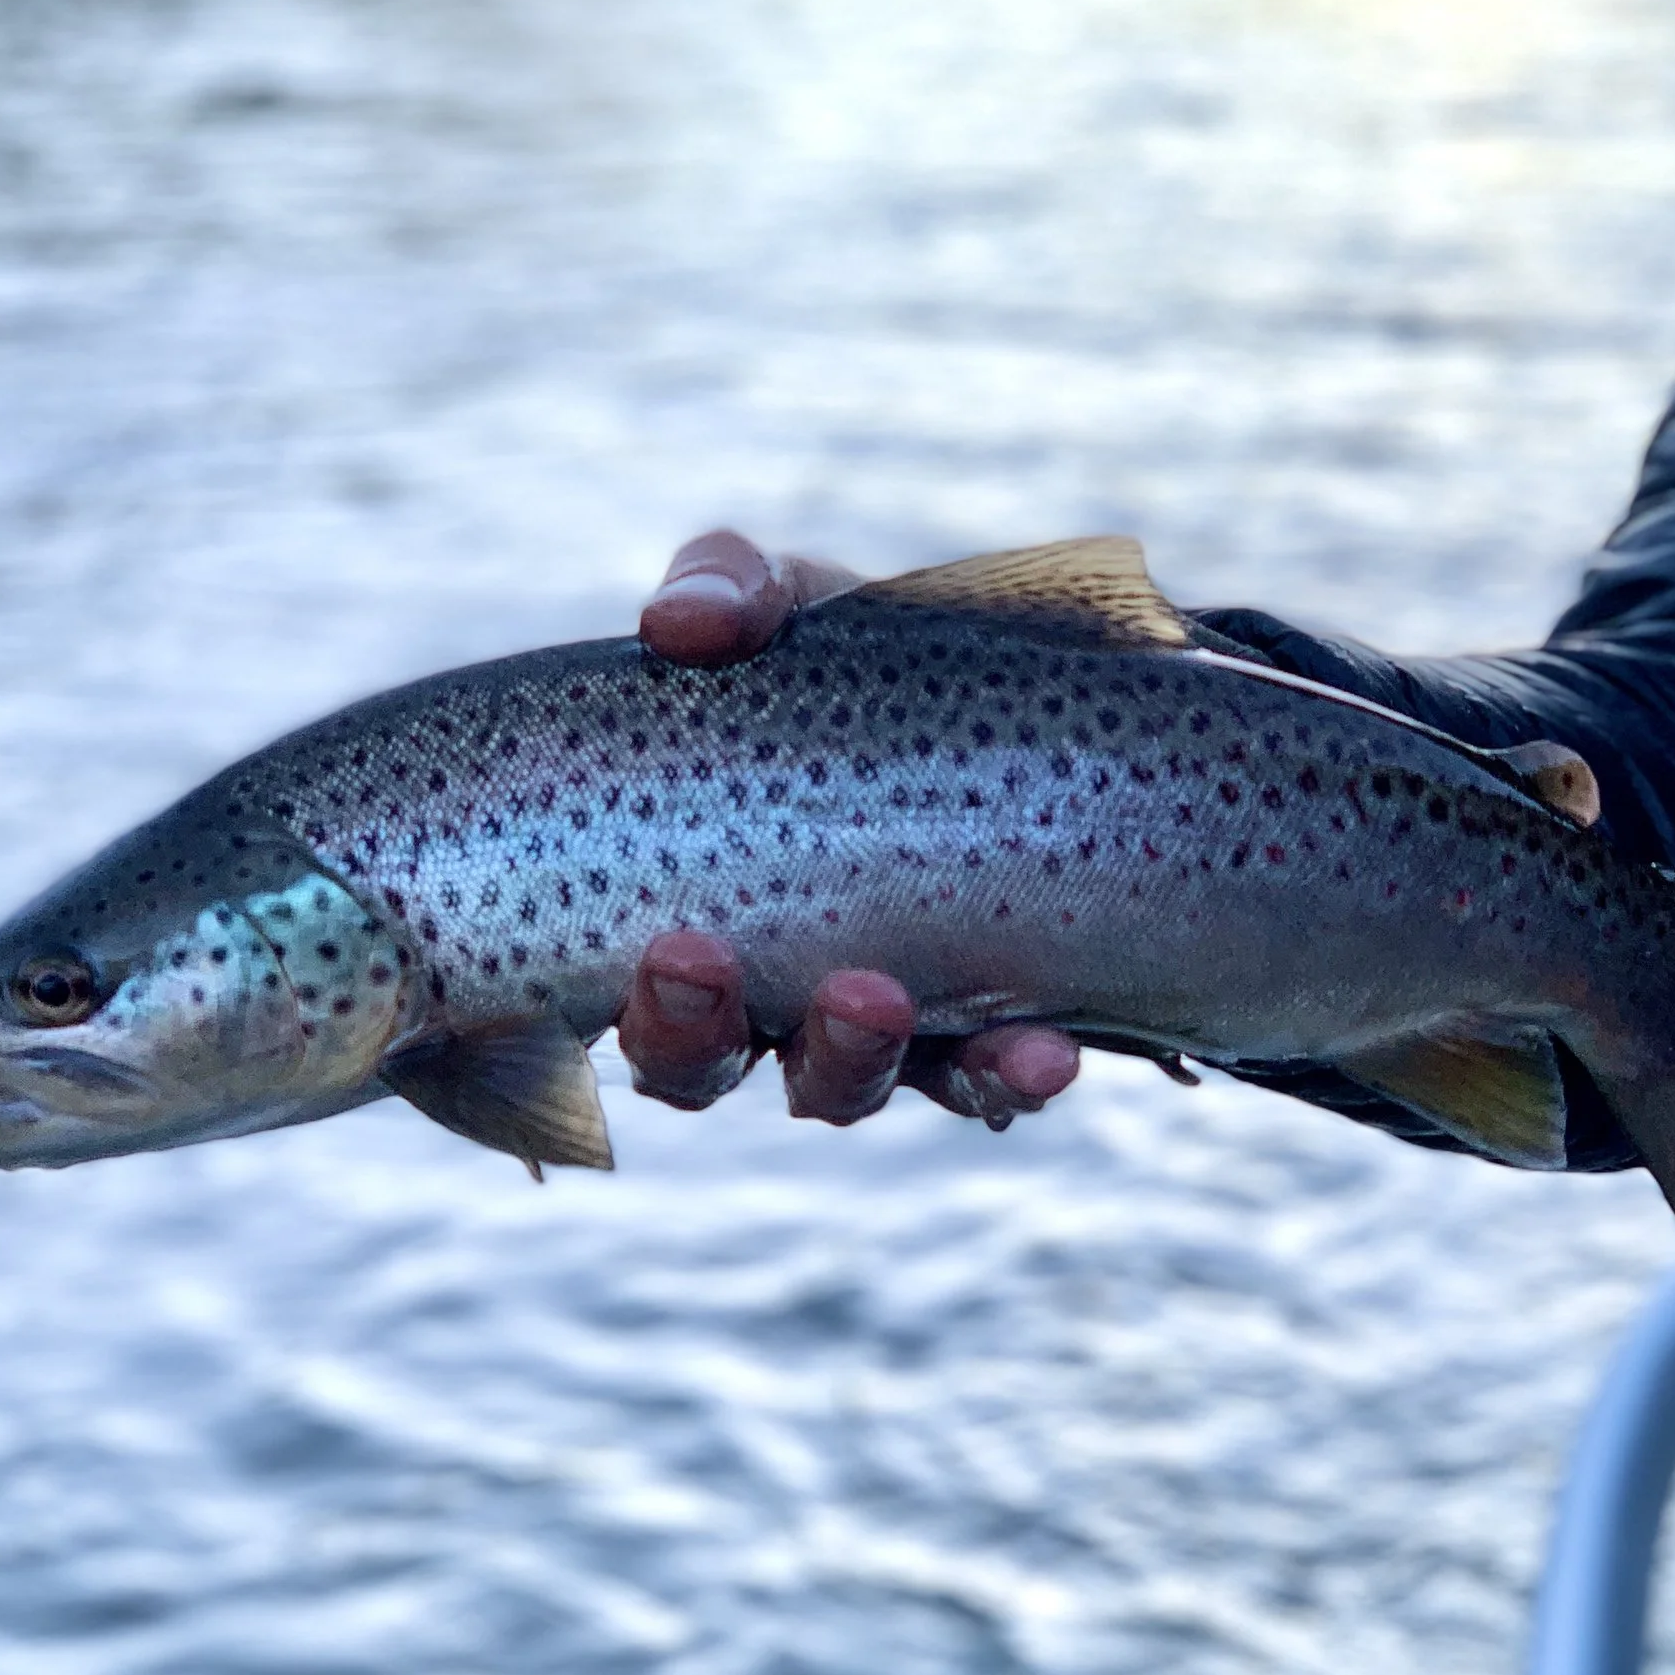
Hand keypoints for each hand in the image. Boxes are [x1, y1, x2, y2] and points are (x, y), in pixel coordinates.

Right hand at [626, 533, 1076, 1124]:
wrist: (1054, 684)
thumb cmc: (874, 659)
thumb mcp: (797, 607)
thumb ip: (727, 590)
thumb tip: (681, 622)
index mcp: (680, 905)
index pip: (621, 990)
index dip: (632, 994)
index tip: (664, 941)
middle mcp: (759, 990)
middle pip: (697, 1062)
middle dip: (691, 1030)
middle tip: (699, 960)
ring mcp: (873, 1024)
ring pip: (835, 1084)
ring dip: (846, 1056)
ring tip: (872, 996)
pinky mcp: (989, 1031)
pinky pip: (989, 1080)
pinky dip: (1008, 1074)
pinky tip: (1040, 1054)